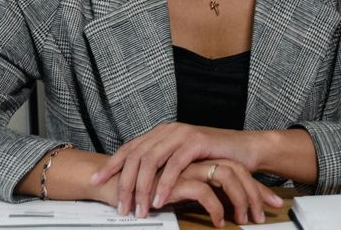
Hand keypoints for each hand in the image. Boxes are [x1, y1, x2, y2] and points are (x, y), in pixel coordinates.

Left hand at [91, 124, 282, 221]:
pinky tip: (159, 200)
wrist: (244, 149)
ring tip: (137, 210)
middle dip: (124, 183)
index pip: (129, 149)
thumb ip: (161, 167)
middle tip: (120, 207)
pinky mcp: (196, 142)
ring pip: (151, 161)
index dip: (111, 165)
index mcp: (160, 134)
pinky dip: (164, 185)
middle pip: (136, 156)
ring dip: (141, 188)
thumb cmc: (213, 159)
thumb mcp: (181, 162)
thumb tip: (136, 184)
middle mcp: (167, 131)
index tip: (95, 181)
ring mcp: (181, 134)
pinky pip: (174, 165)